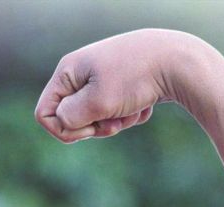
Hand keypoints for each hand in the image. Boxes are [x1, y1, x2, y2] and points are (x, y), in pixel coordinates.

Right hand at [35, 29, 185, 142]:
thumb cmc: (136, 78)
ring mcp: (103, 79)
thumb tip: (61, 122)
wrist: (178, 61)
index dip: (64, 129)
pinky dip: (130, 114)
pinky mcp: (123, 86)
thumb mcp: (98, 102)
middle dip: (95, 127)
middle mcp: (82, 74)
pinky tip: (146, 104)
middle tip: (115, 123)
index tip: (90, 129)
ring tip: (133, 110)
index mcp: (68, 72)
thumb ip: (71, 117)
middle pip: (73, 118)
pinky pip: (118, 113)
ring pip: (97, 118)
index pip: (45, 113)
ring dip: (116, 122)